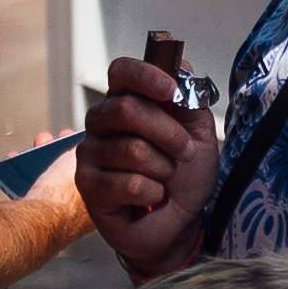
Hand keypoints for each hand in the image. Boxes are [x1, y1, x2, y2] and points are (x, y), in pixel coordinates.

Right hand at [77, 54, 221, 272]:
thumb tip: (181, 68)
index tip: (171, 90)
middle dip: (168, 133)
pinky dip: (153, 192)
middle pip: (126, 109)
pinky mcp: (88, 186)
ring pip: (132, 150)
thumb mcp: (199, 133)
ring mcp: (90, 154)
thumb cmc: (185, 174)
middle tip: (186, 152)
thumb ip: (190, 100)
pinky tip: (151, 197)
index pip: (121, 71)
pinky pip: (129, 183)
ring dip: (164, 168)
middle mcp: (101, 123)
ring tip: (165, 177)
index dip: (145, 76)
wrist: (181, 220)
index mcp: (126, 101)